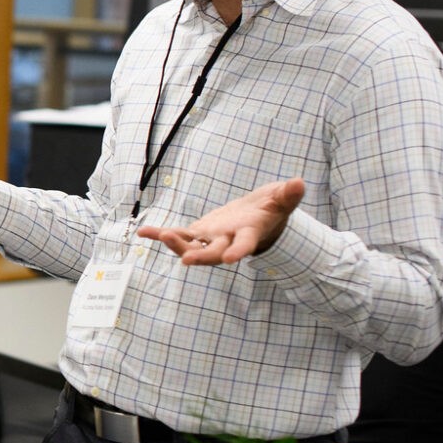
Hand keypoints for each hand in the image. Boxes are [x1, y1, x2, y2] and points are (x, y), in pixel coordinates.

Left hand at [138, 178, 305, 264]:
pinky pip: (179, 234)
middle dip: (201, 256)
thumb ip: (288, 195)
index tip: (232, 260)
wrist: (257, 217)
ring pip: (192, 245)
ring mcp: (211, 239)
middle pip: (213, 253)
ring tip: (163, 235)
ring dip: (176, 243)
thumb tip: (300, 182)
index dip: (238, 252)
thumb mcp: (281, 200)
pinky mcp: (199, 232)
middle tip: (185, 259)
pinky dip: (160, 234)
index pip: (245, 246)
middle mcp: (228, 241)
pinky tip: (142, 232)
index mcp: (250, 234)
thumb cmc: (272, 209)